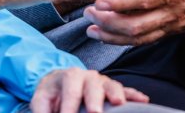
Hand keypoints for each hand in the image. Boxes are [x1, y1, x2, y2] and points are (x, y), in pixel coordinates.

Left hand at [31, 67, 147, 112]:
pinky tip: (143, 100)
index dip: (69, 107)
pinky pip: (125, 90)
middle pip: (93, 86)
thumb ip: (42, 111)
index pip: (70, 91)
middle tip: (95, 112)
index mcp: (69, 76)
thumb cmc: (52, 93)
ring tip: (118, 104)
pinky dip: (133, 95)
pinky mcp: (112, 89)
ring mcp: (102, 82)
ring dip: (116, 94)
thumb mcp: (41, 100)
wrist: (59, 82)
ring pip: (111, 85)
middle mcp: (88, 76)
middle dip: (94, 99)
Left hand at [83, 0, 184, 44]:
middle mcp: (174, 13)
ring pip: (139, 37)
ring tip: (91, 27)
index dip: (124, 2)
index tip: (102, 1)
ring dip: (113, 34)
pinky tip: (106, 34)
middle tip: (88, 13)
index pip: (147, 0)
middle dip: (110, 21)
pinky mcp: (169, 29)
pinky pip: (144, 39)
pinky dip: (122, 39)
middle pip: (138, 25)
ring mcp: (171, 24)